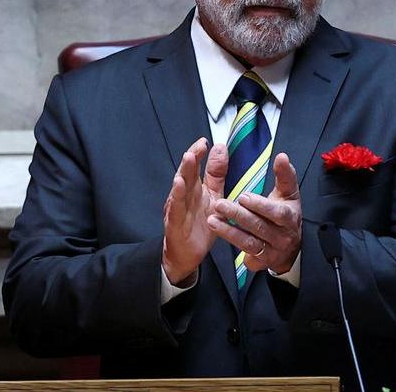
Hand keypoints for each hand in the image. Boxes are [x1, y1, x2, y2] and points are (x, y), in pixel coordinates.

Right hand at [163, 139, 226, 285]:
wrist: (188, 255)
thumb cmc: (200, 224)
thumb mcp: (213, 197)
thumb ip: (217, 174)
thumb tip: (220, 148)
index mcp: (194, 188)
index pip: (196, 167)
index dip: (199, 154)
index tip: (205, 141)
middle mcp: (184, 196)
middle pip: (186, 174)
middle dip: (191, 159)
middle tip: (197, 146)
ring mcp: (177, 208)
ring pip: (179, 188)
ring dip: (183, 172)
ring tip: (188, 158)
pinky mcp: (175, 223)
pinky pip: (176, 208)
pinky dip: (176, 196)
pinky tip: (178, 184)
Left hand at [208, 153, 302, 274]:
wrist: (291, 248)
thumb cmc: (286, 215)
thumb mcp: (289, 195)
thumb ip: (285, 175)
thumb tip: (282, 156)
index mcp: (290, 217)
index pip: (277, 212)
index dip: (260, 205)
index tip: (243, 196)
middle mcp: (283, 236)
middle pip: (259, 226)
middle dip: (238, 215)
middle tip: (219, 204)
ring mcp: (272, 250)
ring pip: (249, 241)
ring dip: (229, 230)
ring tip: (212, 219)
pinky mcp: (261, 260)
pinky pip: (244, 252)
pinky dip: (231, 241)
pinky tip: (218, 232)